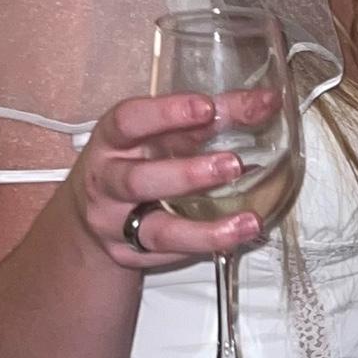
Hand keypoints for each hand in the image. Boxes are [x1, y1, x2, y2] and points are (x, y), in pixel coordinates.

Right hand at [66, 92, 270, 272]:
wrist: (92, 214)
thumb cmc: (134, 159)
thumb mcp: (157, 134)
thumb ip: (206, 119)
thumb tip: (264, 101)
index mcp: (111, 141)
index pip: (129, 121)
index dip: (166, 113)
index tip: (207, 107)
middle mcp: (107, 182)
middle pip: (139, 180)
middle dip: (187, 173)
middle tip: (233, 164)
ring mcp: (116, 224)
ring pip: (158, 230)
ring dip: (205, 228)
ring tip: (247, 221)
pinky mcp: (131, 254)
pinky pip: (170, 255)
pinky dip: (205, 246)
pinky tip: (234, 239)